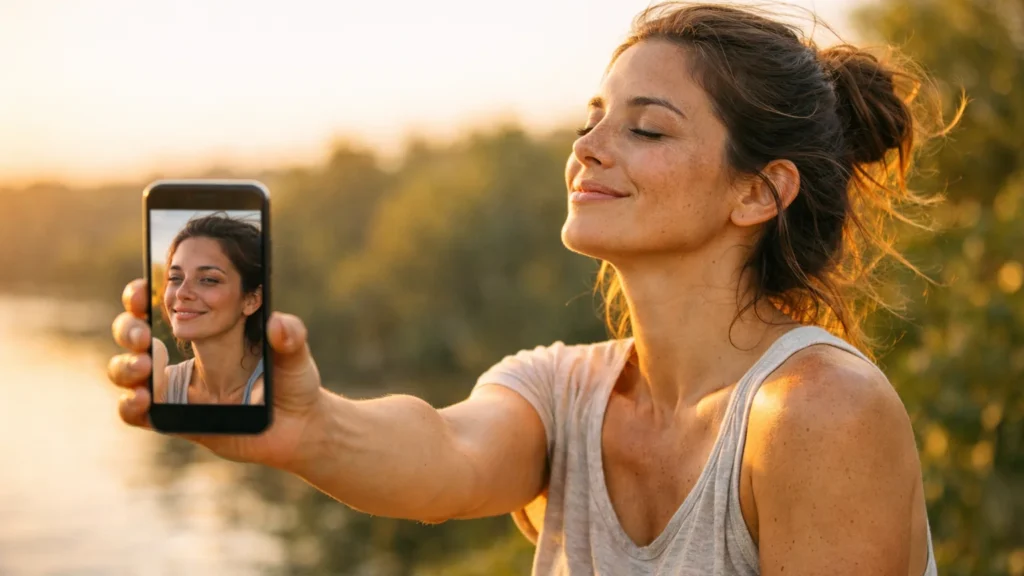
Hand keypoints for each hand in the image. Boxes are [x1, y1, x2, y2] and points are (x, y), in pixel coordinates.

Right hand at [108, 279, 326, 469]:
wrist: (297, 428)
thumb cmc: (293, 384)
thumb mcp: (294, 356)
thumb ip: (291, 337)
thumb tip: (277, 323)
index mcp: (205, 331)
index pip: (161, 307)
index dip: (140, 296)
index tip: (142, 287)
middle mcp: (181, 357)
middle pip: (132, 335)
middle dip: (128, 328)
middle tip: (143, 334)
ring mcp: (173, 390)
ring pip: (127, 372)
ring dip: (125, 365)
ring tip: (145, 366)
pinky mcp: (174, 421)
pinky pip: (137, 415)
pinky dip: (129, 406)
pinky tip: (142, 399)